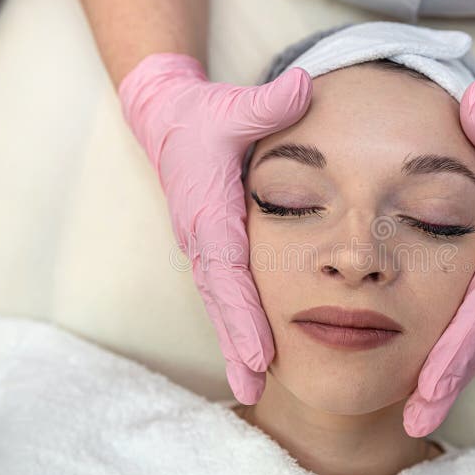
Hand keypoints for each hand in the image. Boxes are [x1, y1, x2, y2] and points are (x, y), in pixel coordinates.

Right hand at [119, 54, 311, 403]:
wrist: (168, 120)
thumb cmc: (205, 116)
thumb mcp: (234, 106)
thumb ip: (269, 102)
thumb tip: (306, 87)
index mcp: (209, 208)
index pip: (226, 268)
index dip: (242, 311)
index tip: (260, 350)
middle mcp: (202, 234)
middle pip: (220, 298)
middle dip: (236, 343)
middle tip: (253, 388)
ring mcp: (203, 245)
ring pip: (219, 302)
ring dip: (233, 344)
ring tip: (250, 387)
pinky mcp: (210, 247)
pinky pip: (222, 293)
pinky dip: (234, 324)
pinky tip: (249, 354)